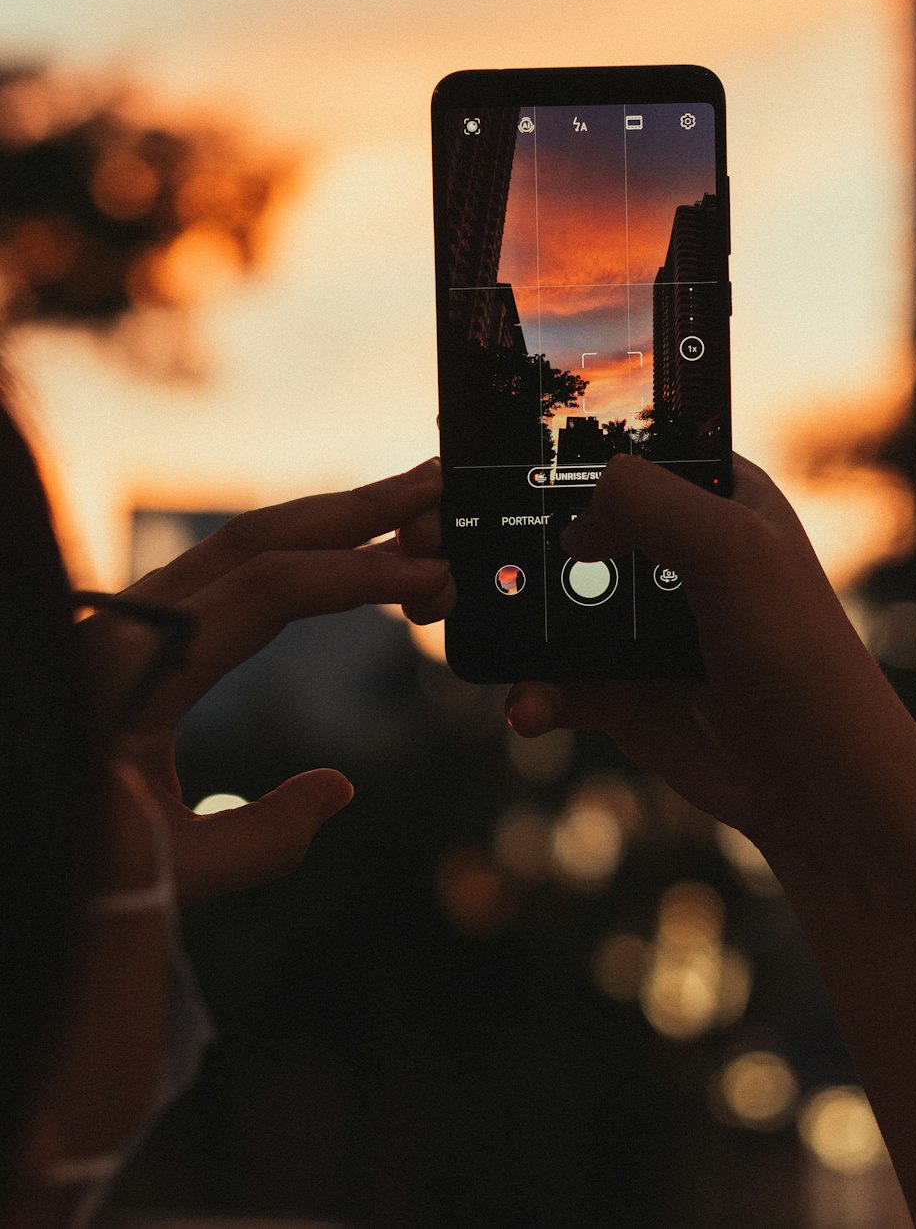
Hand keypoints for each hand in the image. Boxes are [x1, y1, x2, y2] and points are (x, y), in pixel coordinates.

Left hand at [80, 459, 454, 902]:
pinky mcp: (141, 628)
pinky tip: (338, 551)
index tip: (431, 574)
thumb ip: (263, 839)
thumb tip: (336, 788)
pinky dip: (295, 550)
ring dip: (327, 520)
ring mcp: (133, 617)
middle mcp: (132, 622)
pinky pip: (228, 568)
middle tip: (436, 482)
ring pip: (243, 542)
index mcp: (136, 667)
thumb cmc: (75, 860)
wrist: (14, 817)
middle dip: (356, 508)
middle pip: (259, 537)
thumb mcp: (173, 869)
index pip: (268, 589)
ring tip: (406, 502)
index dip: (357, 575)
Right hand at [506, 453, 905, 848]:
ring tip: (492, 640)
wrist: (817, 780)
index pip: (636, 451)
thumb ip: (651, 502)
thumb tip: (572, 523)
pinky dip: (535, 693)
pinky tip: (530, 707)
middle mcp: (675, 557)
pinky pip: (556, 681)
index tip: (510, 454)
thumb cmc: (798, 653)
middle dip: (527, 542)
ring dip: (518, 626)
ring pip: (554, 608)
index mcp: (715, 499)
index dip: (578, 448)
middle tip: (473, 552)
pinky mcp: (624, 690)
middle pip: (579, 528)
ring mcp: (644, 626)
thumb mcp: (733, 548)